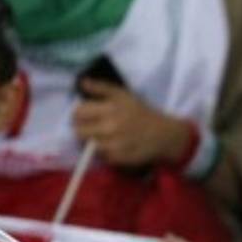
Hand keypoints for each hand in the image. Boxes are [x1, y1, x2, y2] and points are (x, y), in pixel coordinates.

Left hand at [73, 78, 192, 167]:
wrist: (163, 135)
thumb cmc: (141, 112)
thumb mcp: (123, 95)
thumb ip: (101, 87)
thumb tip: (82, 82)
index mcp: (110, 109)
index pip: (78, 113)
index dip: (79, 114)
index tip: (86, 116)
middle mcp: (110, 127)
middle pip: (79, 132)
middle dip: (83, 129)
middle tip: (93, 128)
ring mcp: (114, 145)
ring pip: (88, 145)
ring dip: (92, 142)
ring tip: (103, 138)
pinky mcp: (119, 159)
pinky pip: (101, 157)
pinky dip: (104, 153)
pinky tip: (113, 147)